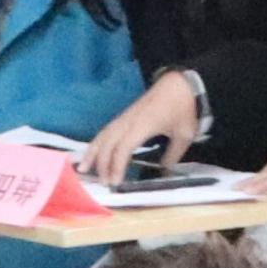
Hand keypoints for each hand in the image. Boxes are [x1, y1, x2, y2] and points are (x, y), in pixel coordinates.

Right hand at [83, 76, 202, 183]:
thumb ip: (172, 155)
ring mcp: (124, 117)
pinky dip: (96, 143)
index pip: (122, 148)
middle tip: (103, 183)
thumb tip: (164, 171)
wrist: (179, 84)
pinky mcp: (124, 116)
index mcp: (142, 126)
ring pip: (102, 135)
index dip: (116, 166)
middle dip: (102, 164)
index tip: (115, 182)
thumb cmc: (182, 109)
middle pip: (107, 143)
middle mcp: (127, 121)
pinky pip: (105, 131)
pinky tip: (92, 152)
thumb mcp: (184, 135)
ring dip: (92, 152)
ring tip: (82, 168)